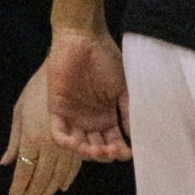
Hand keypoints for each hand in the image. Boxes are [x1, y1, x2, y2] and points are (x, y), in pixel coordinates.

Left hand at [0, 66, 83, 194]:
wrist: (67, 69)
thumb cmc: (38, 86)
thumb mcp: (20, 110)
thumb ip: (14, 139)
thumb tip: (5, 162)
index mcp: (31, 138)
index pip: (24, 172)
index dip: (20, 188)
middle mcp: (49, 145)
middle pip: (41, 177)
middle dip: (34, 192)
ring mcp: (67, 143)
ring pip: (59, 174)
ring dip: (50, 188)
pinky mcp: (81, 138)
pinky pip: (75, 164)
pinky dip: (68, 177)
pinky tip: (63, 185)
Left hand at [44, 27, 130, 161]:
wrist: (83, 39)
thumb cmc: (105, 59)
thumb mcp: (122, 88)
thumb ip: (128, 111)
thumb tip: (137, 136)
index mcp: (106, 116)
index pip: (113, 142)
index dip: (120, 151)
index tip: (129, 152)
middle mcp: (90, 120)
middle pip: (96, 148)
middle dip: (105, 154)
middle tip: (114, 150)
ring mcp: (73, 116)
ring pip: (78, 145)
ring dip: (88, 152)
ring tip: (99, 149)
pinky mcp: (56, 109)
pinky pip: (59, 134)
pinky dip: (68, 144)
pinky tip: (79, 145)